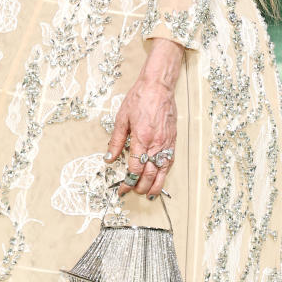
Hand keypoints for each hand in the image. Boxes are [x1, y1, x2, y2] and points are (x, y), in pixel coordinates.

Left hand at [105, 39, 182, 197]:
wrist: (158, 86)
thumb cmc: (140, 98)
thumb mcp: (122, 119)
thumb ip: (116, 142)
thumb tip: (109, 158)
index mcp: (141, 138)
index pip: (135, 168)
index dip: (128, 182)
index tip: (122, 189)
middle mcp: (156, 143)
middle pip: (149, 174)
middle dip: (140, 187)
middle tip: (132, 192)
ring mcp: (166, 143)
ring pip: (162, 171)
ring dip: (155, 185)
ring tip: (148, 194)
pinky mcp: (173, 140)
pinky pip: (170, 162)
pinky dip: (164, 173)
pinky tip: (160, 178)